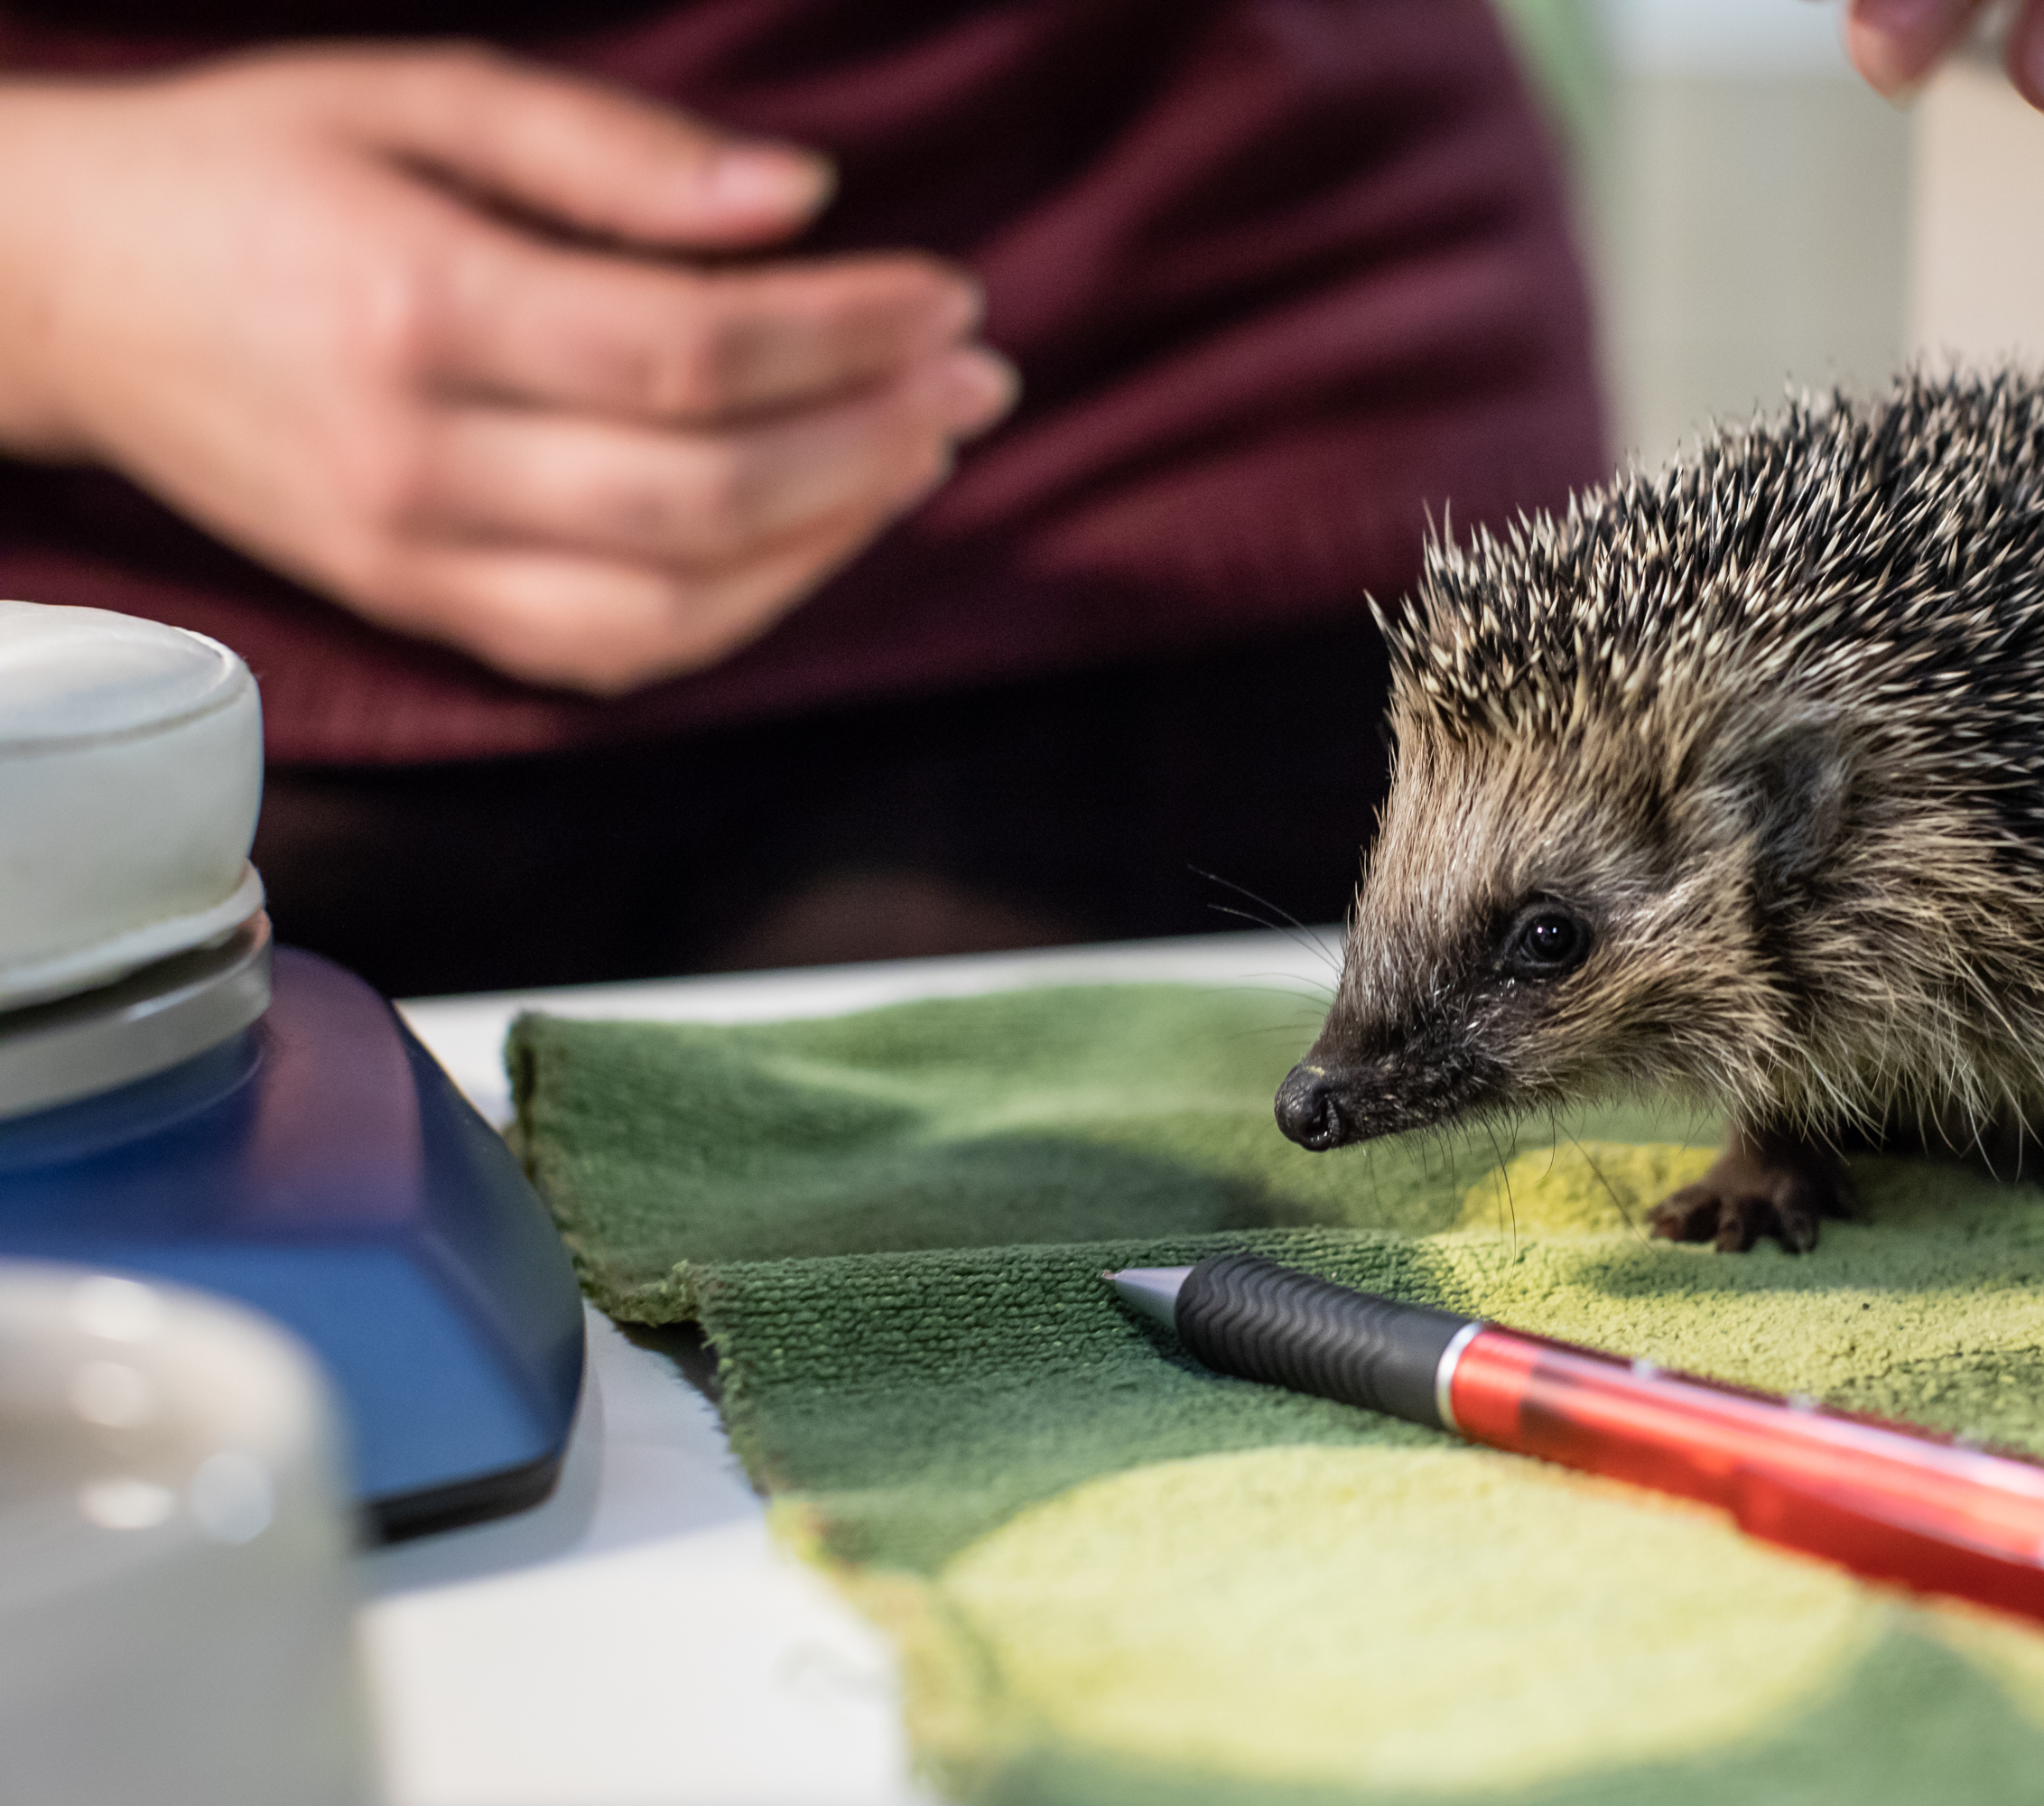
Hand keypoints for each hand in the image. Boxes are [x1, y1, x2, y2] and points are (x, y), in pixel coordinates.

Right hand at [0, 46, 1016, 694]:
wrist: (70, 288)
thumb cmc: (253, 167)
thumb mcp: (420, 93)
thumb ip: (615, 150)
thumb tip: (802, 199)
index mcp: (419, 302)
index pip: (694, 352)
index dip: (850, 334)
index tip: (948, 297)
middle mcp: (417, 457)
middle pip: (708, 492)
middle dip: (876, 440)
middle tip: (977, 379)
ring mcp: (414, 556)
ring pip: (678, 606)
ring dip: (832, 541)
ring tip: (921, 456)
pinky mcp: (419, 609)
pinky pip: (614, 655)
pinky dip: (741, 612)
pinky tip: (817, 535)